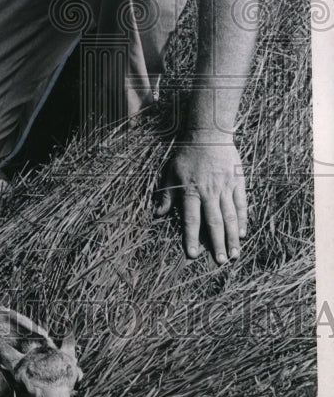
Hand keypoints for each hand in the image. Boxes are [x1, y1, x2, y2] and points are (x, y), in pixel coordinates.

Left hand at [155, 138, 247, 264]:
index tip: (192, 255)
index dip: (191, 238)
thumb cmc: (187, 155)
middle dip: (217, 243)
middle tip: (220, 262)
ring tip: (234, 254)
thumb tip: (156, 214)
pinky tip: (242, 233)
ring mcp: (225, 187)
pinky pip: (241, 204)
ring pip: (229, 216)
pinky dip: (242, 220)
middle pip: (213, 222)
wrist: (208, 134)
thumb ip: (166, 196)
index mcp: (190, 190)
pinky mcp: (237, 182)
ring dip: (231, 237)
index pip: (191, 219)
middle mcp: (208, 191)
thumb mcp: (170, 173)